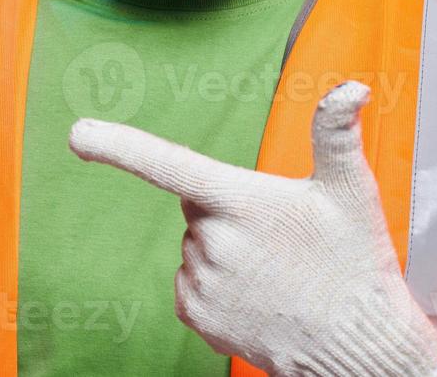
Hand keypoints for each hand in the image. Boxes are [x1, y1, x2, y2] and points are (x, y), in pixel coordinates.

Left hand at [68, 80, 436, 376]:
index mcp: (240, 202)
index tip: (78, 134)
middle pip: (198, 204)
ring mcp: (201, 283)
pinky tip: (256, 292)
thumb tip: (351, 90)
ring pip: (196, 243)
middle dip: (229, 209)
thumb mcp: (351, 191)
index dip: (120, 146)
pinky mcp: (196, 315)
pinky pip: (190, 279)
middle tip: (279, 234)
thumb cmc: (355, 263)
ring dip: (226, 248)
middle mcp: (212, 243)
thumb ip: (337, 133)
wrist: (358, 346)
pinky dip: (217, 281)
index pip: (170, 164)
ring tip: (274, 269)